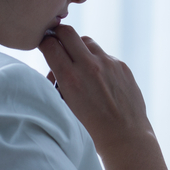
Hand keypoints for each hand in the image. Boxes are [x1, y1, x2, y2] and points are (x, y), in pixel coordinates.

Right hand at [40, 26, 169, 169]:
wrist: (125, 137)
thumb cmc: (91, 127)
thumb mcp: (67, 104)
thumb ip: (61, 80)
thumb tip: (56, 62)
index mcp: (70, 78)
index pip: (49, 44)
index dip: (44, 44)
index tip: (45, 49)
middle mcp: (89, 66)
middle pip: (66, 31)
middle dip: (59, 35)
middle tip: (58, 45)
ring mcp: (108, 64)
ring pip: (86, 41)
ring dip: (79, 49)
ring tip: (80, 66)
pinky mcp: (122, 66)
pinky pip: (104, 55)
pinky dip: (98, 62)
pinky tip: (100, 80)